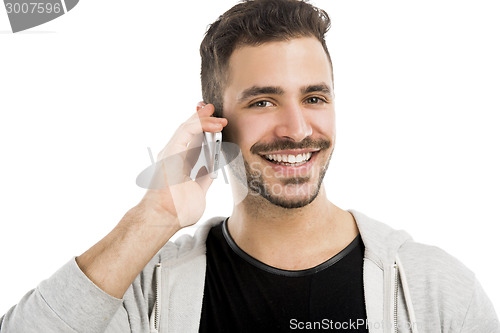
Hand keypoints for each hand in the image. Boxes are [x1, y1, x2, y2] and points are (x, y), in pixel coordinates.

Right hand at [138, 103, 227, 228]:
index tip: (216, 123)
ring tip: (219, 116)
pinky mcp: (171, 151)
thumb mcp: (198, 191)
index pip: (191, 141)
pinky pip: (187, 131)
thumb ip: (203, 178)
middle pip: (189, 131)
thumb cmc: (178, 211)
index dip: (202, 130)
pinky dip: (201, 124)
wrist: (165, 217)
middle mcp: (173, 155)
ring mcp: (170, 152)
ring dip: (205, 120)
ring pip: (188, 127)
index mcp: (179, 164)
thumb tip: (209, 169)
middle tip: (214, 110)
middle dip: (202, 119)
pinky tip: (214, 125)